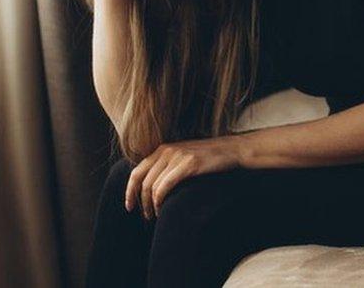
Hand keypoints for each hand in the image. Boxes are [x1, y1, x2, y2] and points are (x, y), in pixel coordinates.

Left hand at [125, 135, 245, 219]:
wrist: (234, 149)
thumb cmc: (210, 158)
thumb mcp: (184, 157)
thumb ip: (169, 165)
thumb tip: (153, 186)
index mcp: (163, 149)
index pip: (137, 171)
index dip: (129, 191)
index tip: (129, 206)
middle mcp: (167, 150)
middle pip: (141, 180)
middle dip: (139, 201)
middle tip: (144, 216)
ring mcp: (177, 156)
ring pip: (152, 185)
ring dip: (150, 204)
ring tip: (154, 215)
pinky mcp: (188, 164)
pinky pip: (164, 186)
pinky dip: (159, 200)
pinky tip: (162, 209)